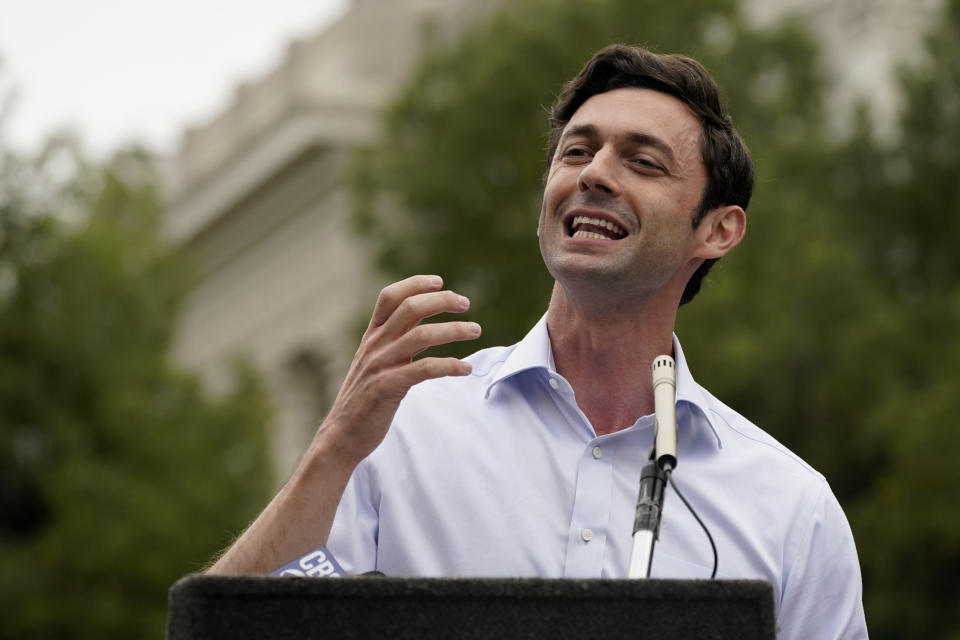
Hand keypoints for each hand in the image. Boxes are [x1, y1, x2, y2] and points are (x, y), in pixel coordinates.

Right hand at [314, 275, 480, 465]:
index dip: (415, 284)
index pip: (390, 297)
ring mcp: (380, 366)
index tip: (440, 282)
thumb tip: (421, 325)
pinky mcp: (387, 388)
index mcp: (371, 337)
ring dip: (453, 329)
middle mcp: (374, 346)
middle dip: (441, 301)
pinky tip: (466, 369)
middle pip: (410, 308)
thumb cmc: (364, 400)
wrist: (342, 436)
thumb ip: (394, 343)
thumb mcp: (375, 363)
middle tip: (465, 304)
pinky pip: (424, 369)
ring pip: (421, 335)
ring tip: (475, 330)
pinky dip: (449, 365)